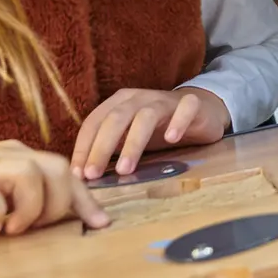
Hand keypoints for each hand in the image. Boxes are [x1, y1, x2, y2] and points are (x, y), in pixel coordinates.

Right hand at [0, 140, 107, 246]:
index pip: (64, 169)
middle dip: (60, 205)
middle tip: (36, 229)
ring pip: (29, 173)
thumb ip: (25, 199)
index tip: (99, 224)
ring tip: (11, 229)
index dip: (85, 199)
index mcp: (14, 155)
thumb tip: (68, 216)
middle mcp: (1, 153)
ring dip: (30, 208)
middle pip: (57, 168)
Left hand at [72, 86, 230, 179]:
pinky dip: (178, 122)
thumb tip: (83, 178)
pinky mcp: (191, 104)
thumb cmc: (158, 129)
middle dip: (101, 148)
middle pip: (115, 119)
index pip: (94, 123)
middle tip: (93, 174)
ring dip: (133, 143)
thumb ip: (110, 151)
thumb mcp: (129, 138)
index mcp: (118, 104)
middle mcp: (138, 98)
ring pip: (146, 117)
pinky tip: (172, 139)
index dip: (83, 148)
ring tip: (124, 169)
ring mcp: (165, 100)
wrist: (200, 111)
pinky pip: (185, 109)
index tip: (77, 175)